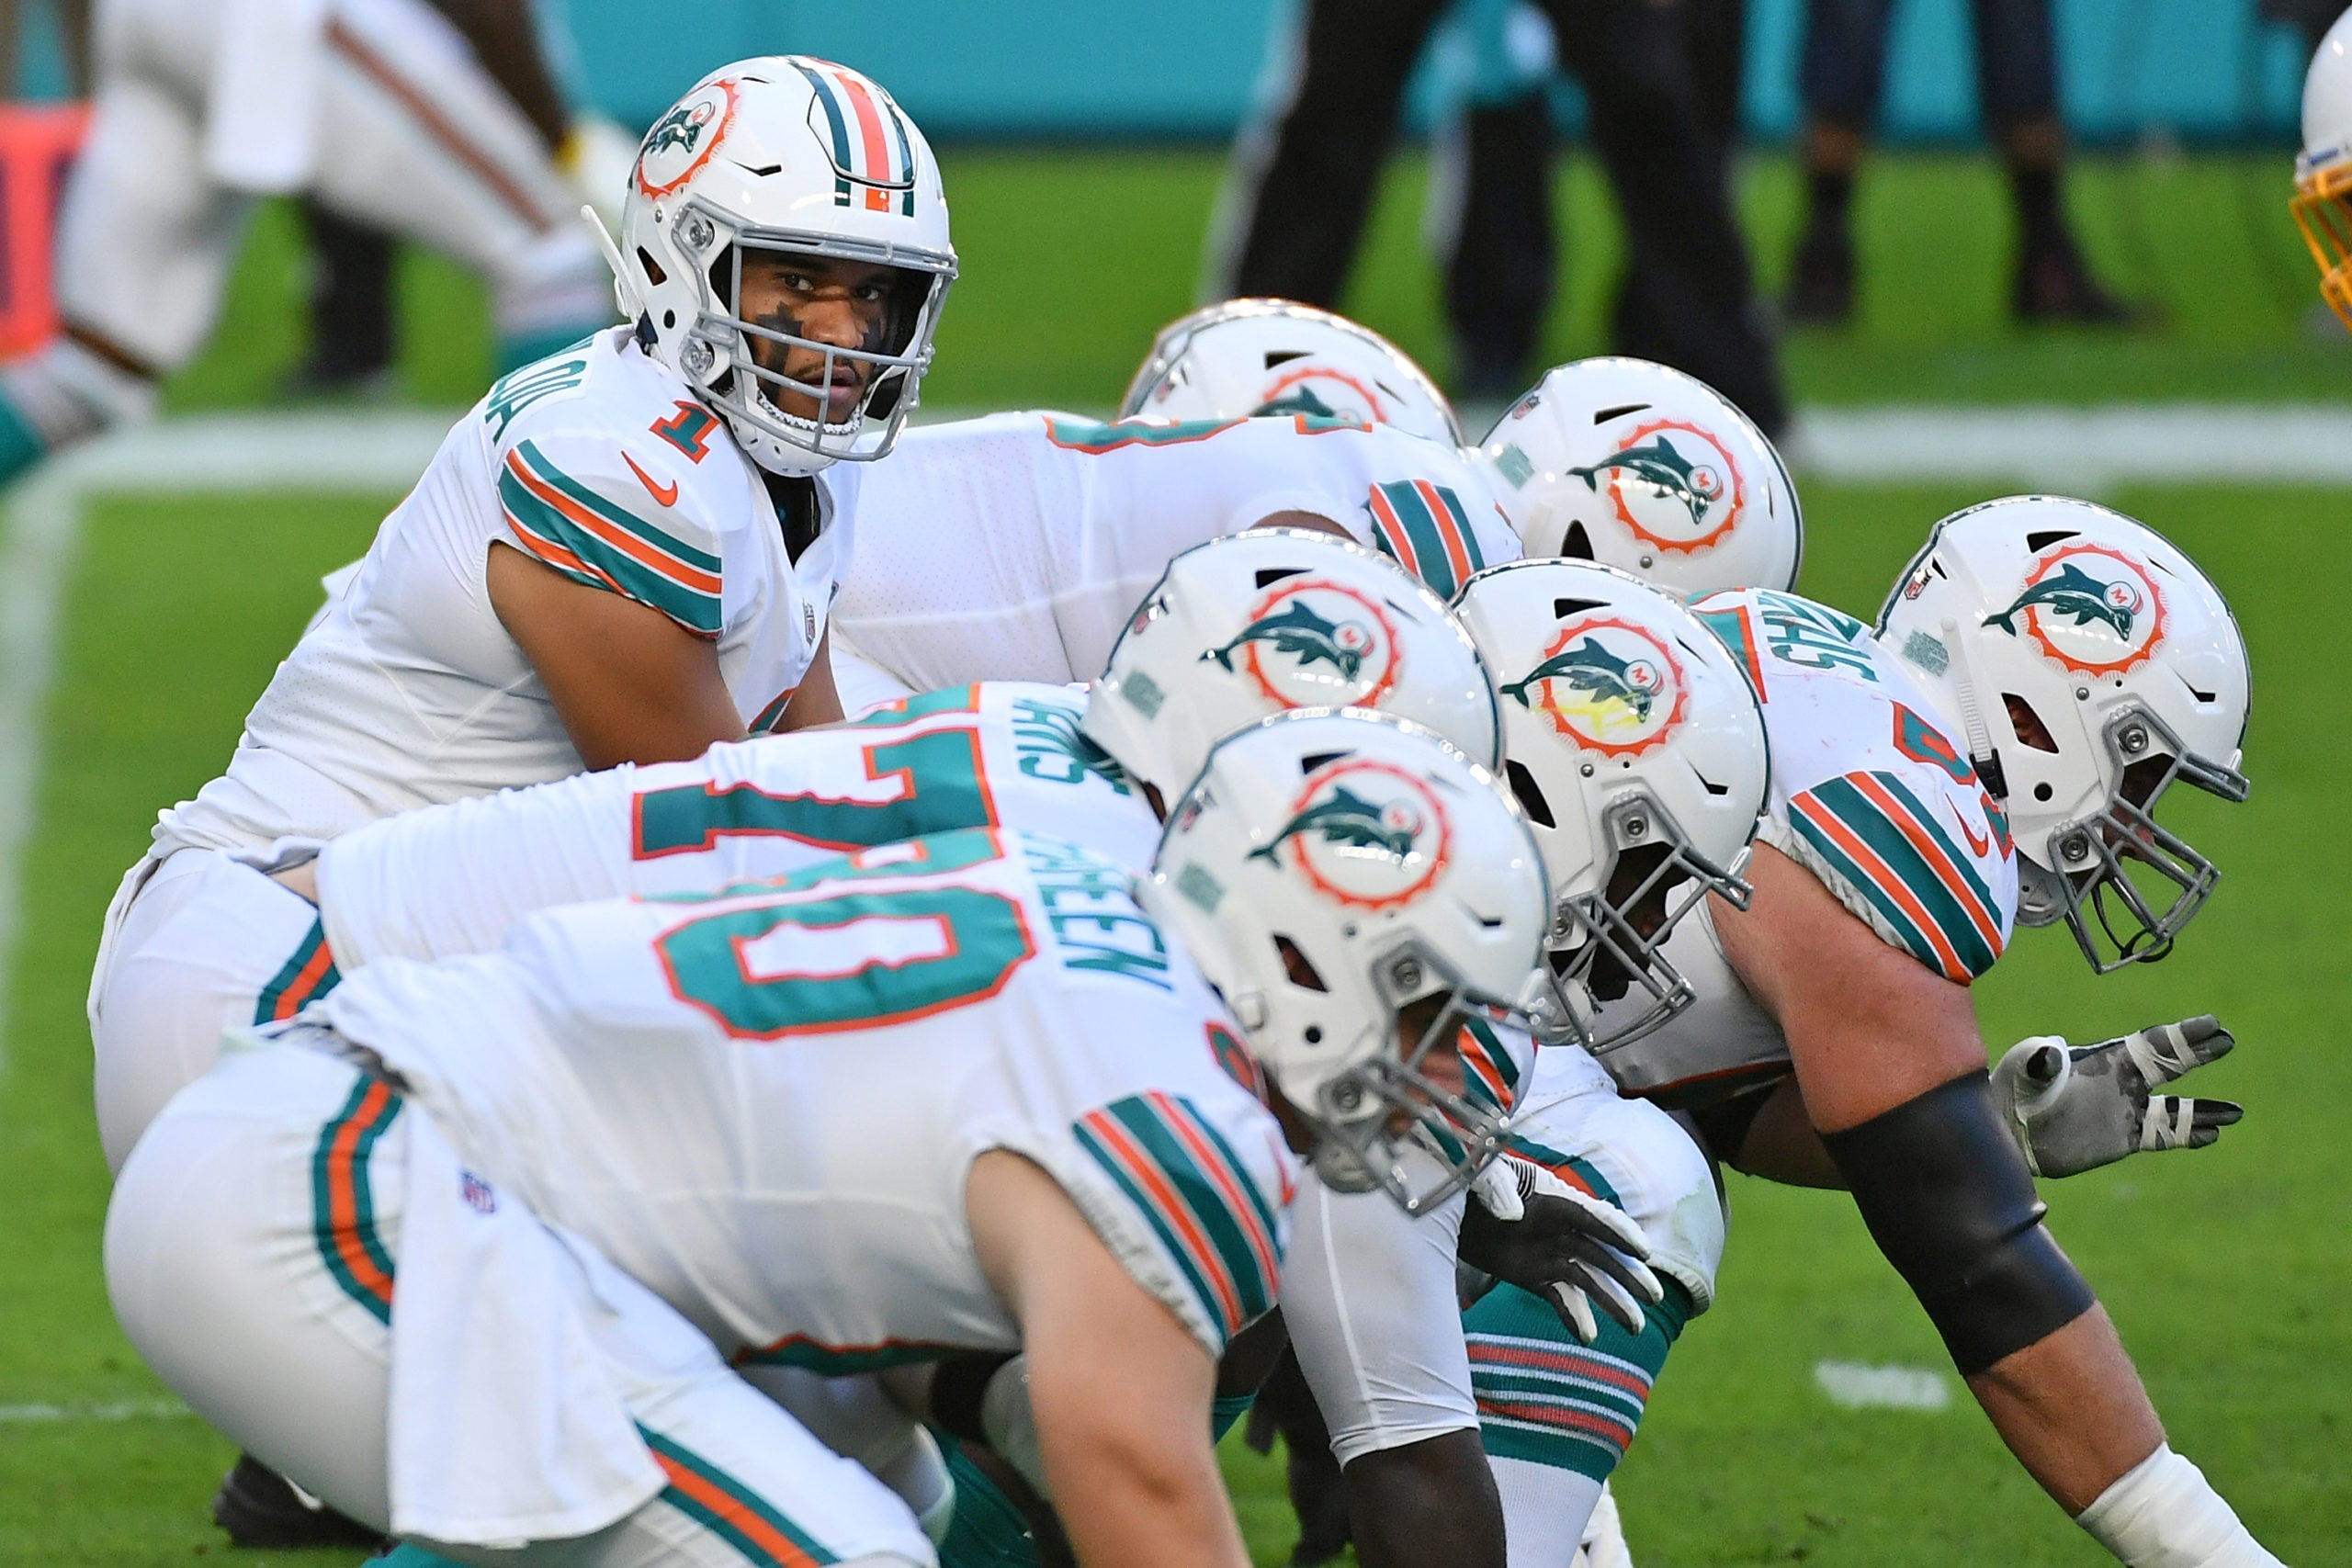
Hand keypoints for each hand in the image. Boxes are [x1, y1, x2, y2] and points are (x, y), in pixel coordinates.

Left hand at [1458, 1155, 1663, 1343]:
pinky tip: (1587, 1337)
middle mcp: (1560, 1229)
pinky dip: (1574, 1316)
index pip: (1593, 1217)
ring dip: (1612, 1302)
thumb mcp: (1482, 1176)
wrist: (1449, 1208)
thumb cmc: (1471, 1181)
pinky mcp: (1534, 1276)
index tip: (1643, 1253)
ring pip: (1588, 1280)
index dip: (1619, 1234)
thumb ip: (1498, 1189)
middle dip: (1628, 1276)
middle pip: (1601, 1254)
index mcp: (1553, 1200)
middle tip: (1654, 1298)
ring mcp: (1550, 1254)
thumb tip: (1515, 1215)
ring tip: (1634, 1327)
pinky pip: (1559, 1297)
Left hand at [1991, 1015, 2241, 1178]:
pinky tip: (2213, 1135)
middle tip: (2229, 1040)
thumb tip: (2048, 1053)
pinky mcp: (2122, 1138)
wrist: (2008, 1129)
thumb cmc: (2014, 1088)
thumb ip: (2040, 1062)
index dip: (2182, 1034)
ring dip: (2206, 1110)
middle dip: (2197, 1053)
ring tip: (2237, 1112)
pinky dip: (2188, 1134)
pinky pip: (2163, 1136)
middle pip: (2169, 1064)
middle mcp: (2122, 1082)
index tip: (2213, 1024)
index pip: (2151, 1043)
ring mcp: (2125, 1110)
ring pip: (2175, 1108)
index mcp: (2105, 1058)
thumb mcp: (2025, 1069)